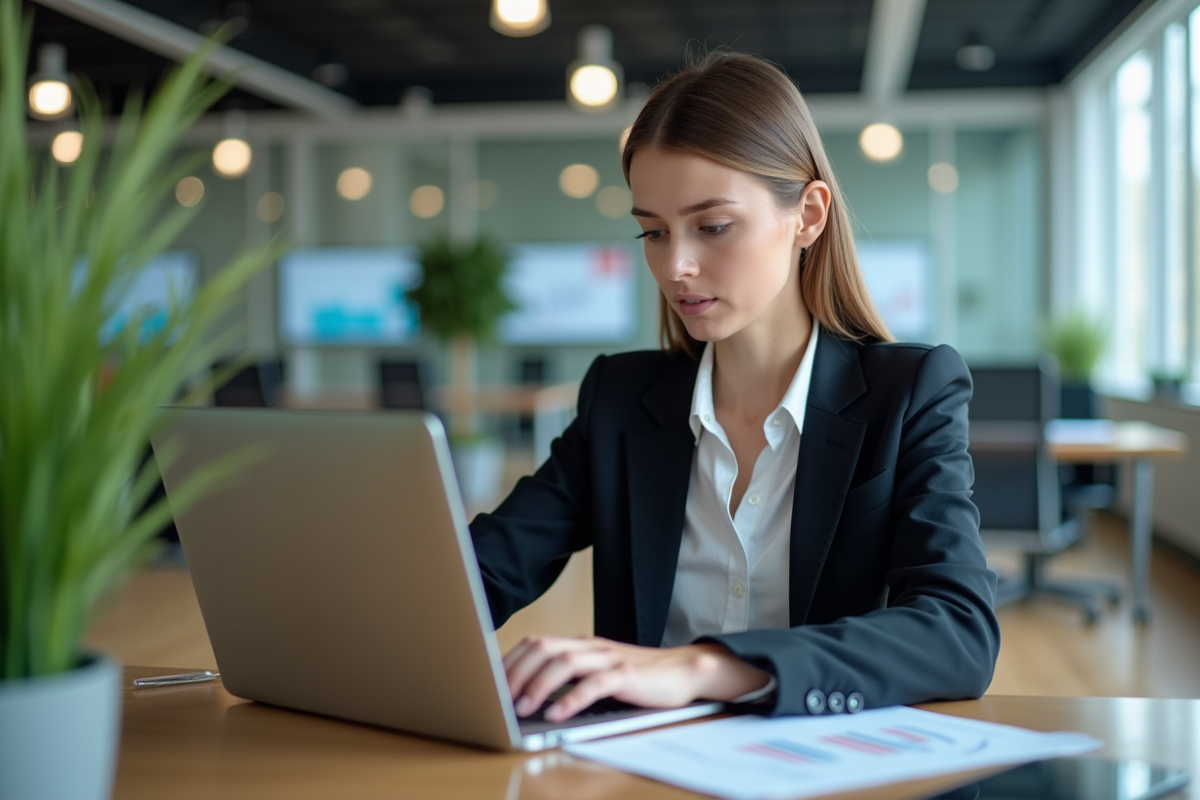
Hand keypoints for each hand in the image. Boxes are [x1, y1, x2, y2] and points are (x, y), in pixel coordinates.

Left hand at [503, 635, 770, 722]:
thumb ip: (570, 678)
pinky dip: (571, 699)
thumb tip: (529, 696)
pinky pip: (594, 685)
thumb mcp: (597, 673)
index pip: (536, 642)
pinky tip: (556, 714)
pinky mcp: (627, 676)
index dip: (511, 661)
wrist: (684, 672)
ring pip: (565, 662)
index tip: (491, 682)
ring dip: (538, 686)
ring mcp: (609, 658)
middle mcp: (591, 646)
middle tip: (500, 699)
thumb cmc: (638, 678)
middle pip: (544, 648)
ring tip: (522, 708)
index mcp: (580, 644)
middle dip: (517, 673)